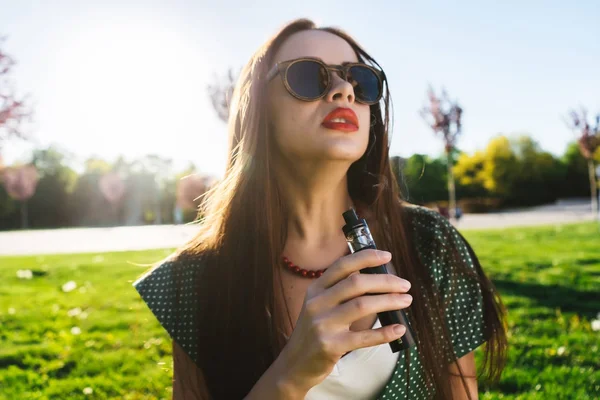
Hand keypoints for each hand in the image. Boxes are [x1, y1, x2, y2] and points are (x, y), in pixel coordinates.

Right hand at [278, 249, 411, 393]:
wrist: (294, 365)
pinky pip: (364, 337)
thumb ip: (339, 292)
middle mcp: (317, 303)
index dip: (366, 258)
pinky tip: (399, 329)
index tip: (387, 256)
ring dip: (390, 301)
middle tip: (405, 285)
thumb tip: (375, 279)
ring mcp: (323, 325)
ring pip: (362, 305)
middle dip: (385, 281)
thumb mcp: (318, 306)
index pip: (342, 266)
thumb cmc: (314, 332)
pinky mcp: (331, 346)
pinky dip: (385, 332)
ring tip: (406, 301)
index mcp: (315, 290)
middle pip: (356, 283)